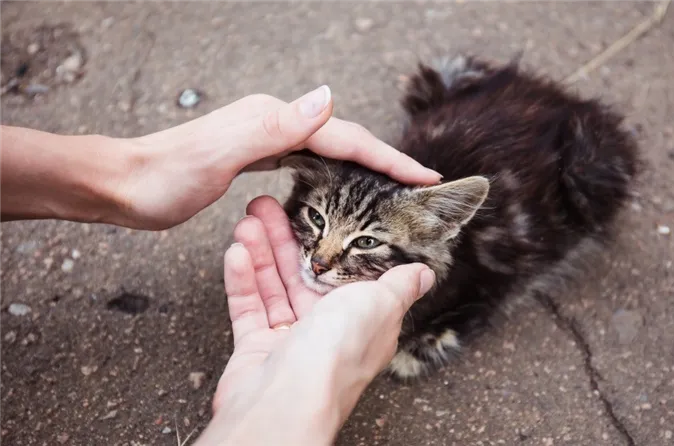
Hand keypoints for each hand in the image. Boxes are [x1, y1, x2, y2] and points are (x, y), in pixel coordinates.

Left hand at [116, 86, 440, 229]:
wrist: (123, 184)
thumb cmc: (163, 177)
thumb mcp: (217, 153)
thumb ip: (272, 126)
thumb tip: (327, 98)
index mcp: (273, 122)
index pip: (344, 139)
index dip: (387, 159)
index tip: (422, 178)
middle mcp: (274, 123)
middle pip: (343, 141)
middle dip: (384, 161)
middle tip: (419, 185)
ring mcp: (265, 137)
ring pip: (329, 150)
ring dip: (364, 166)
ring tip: (392, 186)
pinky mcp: (256, 155)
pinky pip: (309, 161)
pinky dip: (335, 171)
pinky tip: (340, 185)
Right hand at [194, 196, 434, 445]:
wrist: (286, 402)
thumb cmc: (337, 353)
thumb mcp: (380, 305)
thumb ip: (398, 284)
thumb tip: (424, 274)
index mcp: (362, 320)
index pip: (343, 272)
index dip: (327, 241)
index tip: (310, 214)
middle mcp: (327, 330)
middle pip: (303, 273)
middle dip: (284, 238)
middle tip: (265, 205)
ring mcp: (290, 340)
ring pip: (273, 286)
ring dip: (260, 251)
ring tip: (247, 219)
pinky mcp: (257, 349)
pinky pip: (249, 307)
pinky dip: (242, 280)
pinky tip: (236, 251)